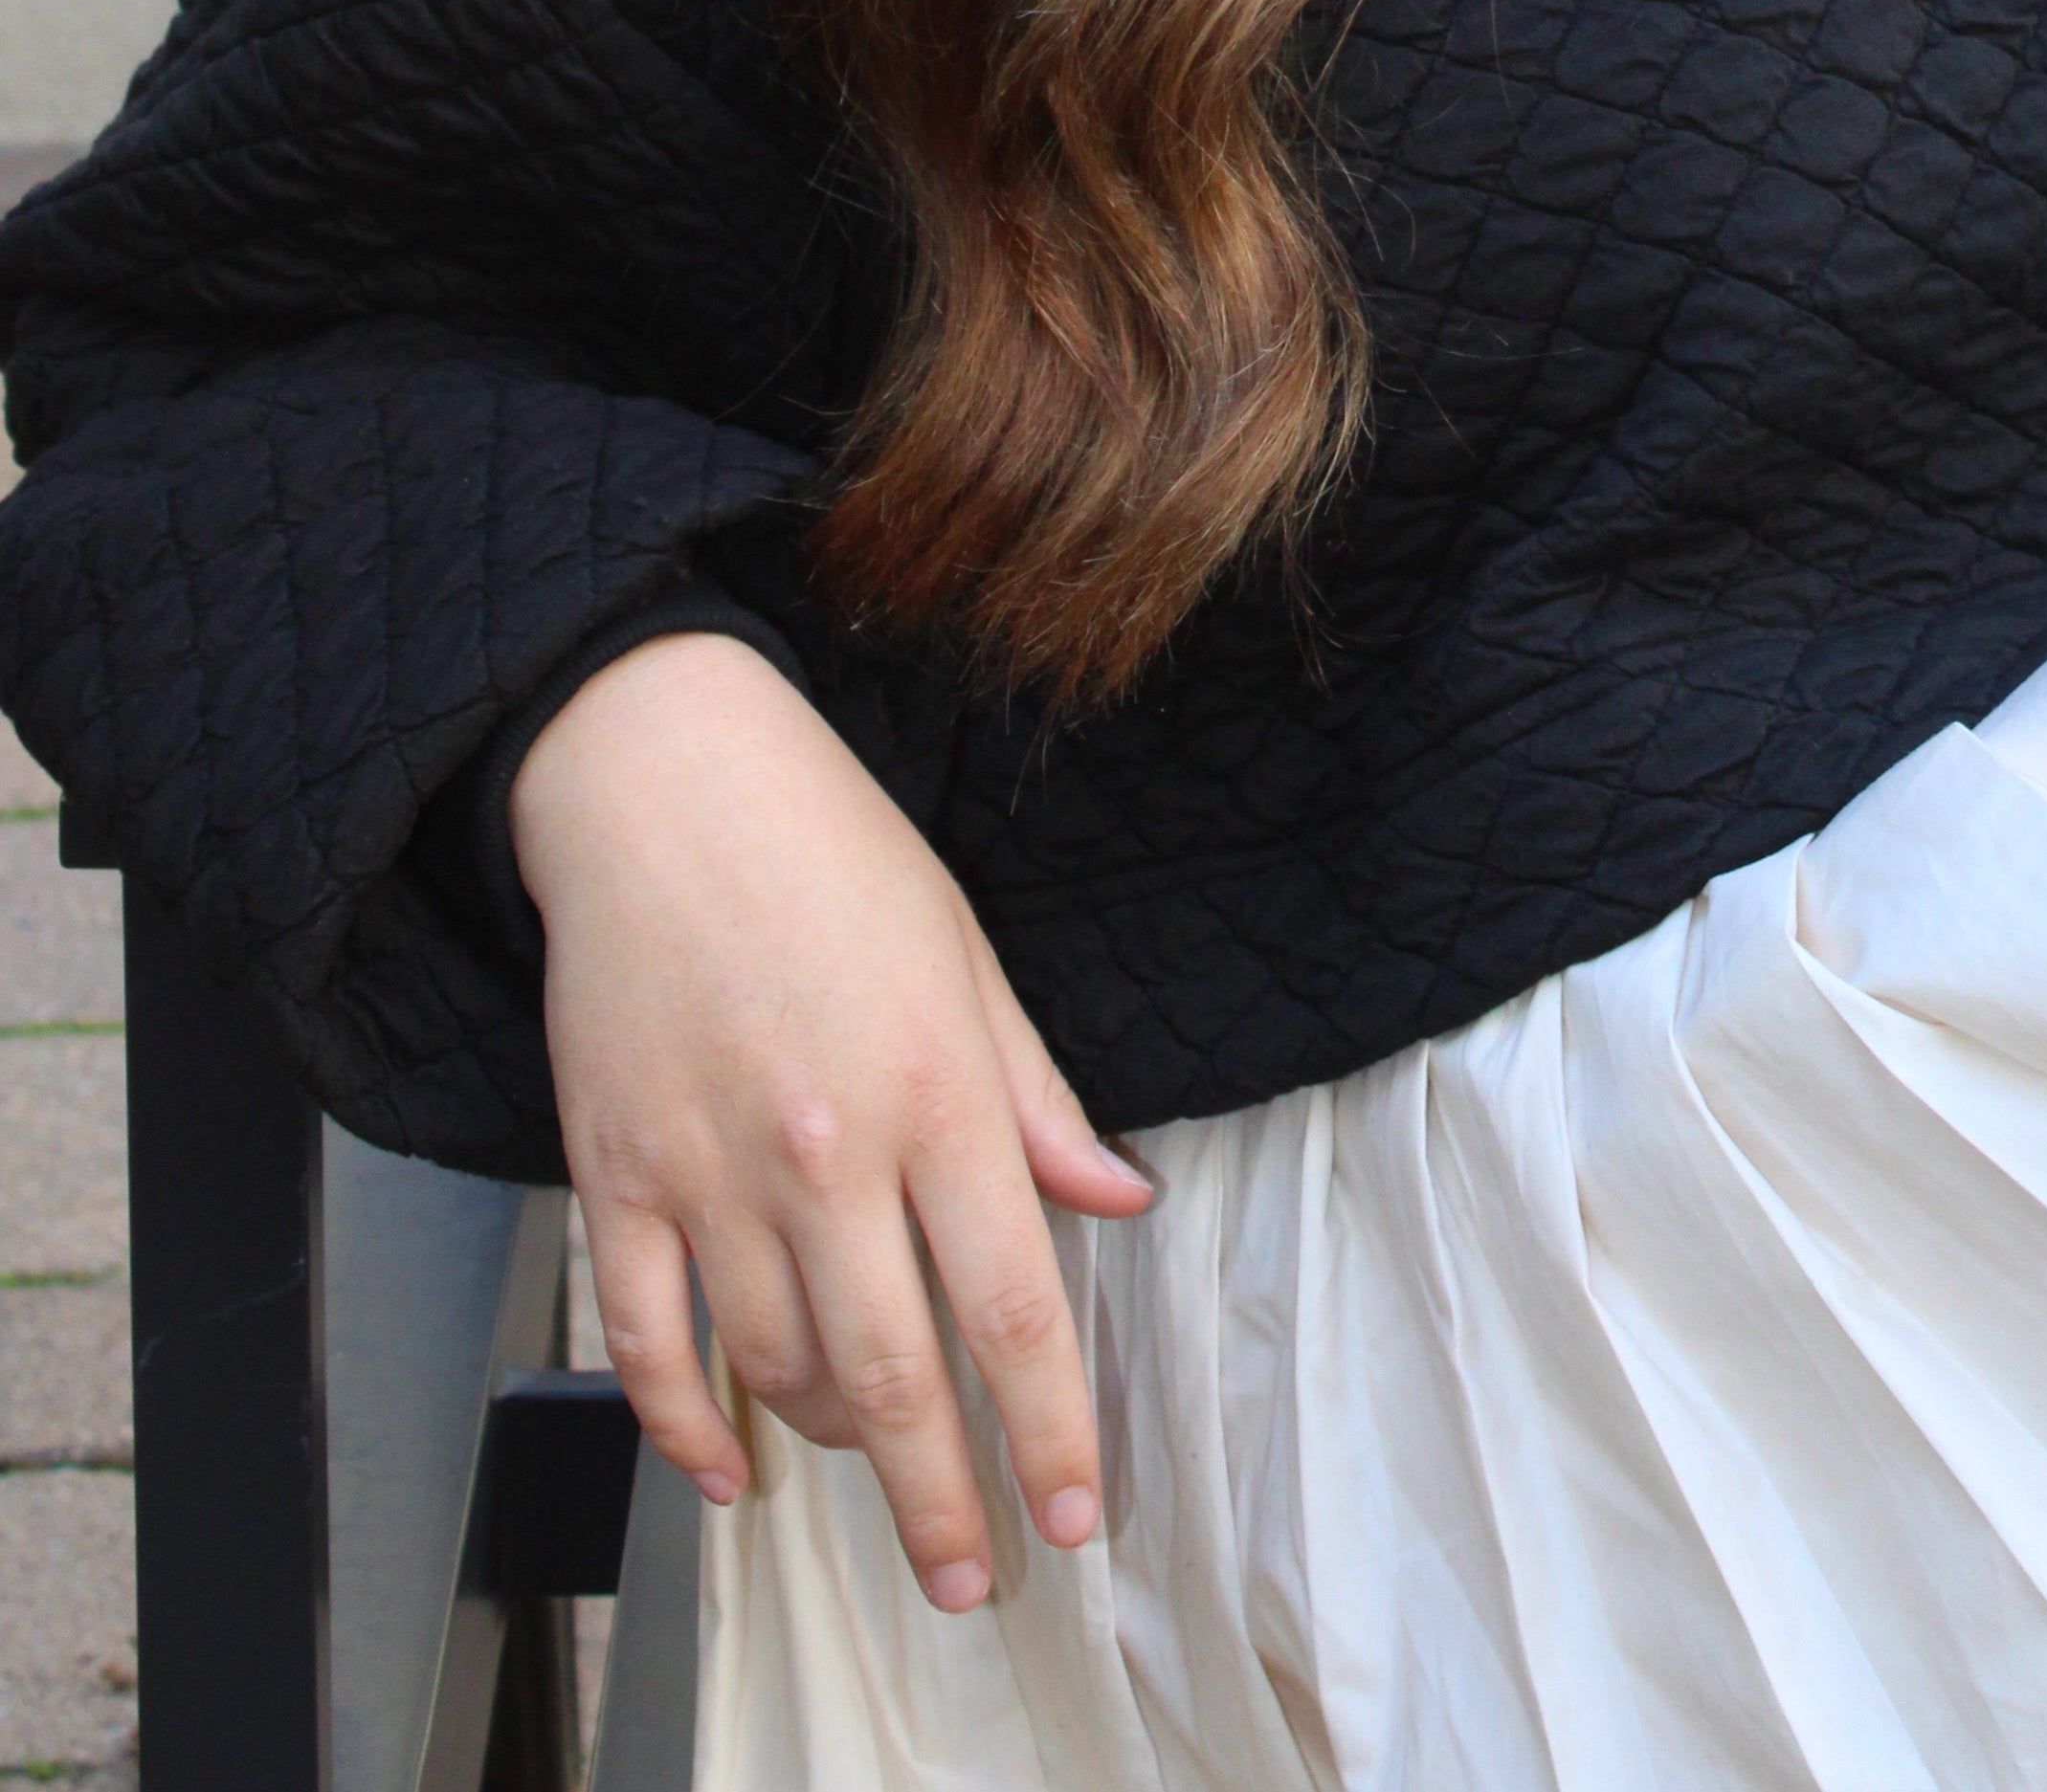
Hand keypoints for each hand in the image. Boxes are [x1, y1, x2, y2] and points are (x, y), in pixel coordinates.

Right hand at [508, 630, 1154, 1611]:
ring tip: (875, 1460)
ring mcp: (710, 1172)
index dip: (1050, 1426)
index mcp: (935, 1093)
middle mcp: (826, 1152)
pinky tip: (728, 1471)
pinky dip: (684, 1429)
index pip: (1013, 1303)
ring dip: (832, 1442)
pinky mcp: (615, 1176)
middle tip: (972, 1576)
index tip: (1075, 1513)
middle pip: (896, 1376)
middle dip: (943, 1499)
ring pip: (775, 1372)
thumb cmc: (833, 854)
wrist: (662, 782)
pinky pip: (646, 1345)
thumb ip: (1038, 1098)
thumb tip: (1119, 1199)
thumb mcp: (969, 959)